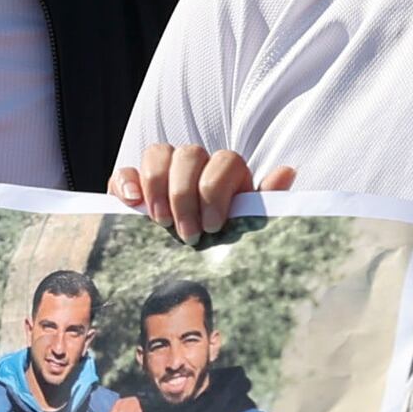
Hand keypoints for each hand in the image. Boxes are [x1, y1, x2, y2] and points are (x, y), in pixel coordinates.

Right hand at [108, 143, 292, 243]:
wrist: (196, 258)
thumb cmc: (227, 240)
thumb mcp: (249, 224)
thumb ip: (264, 202)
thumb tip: (287, 172)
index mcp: (227, 171)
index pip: (224, 160)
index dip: (215, 190)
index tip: (212, 226)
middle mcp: (196, 163)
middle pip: (188, 154)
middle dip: (185, 196)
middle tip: (187, 234)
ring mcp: (163, 169)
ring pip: (157, 153)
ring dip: (157, 187)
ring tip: (160, 222)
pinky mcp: (133, 183)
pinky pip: (124, 169)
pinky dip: (125, 182)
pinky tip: (131, 202)